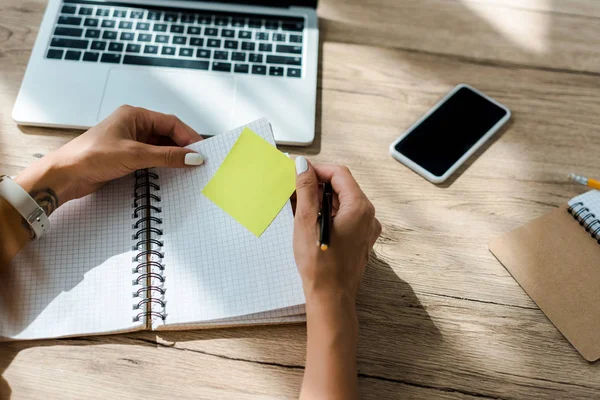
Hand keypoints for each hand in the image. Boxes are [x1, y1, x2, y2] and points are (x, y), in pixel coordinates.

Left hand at [15, 105, 203, 211]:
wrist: (65, 175)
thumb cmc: (91, 156)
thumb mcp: (135, 155)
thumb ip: (167, 156)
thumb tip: (193, 157)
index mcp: (135, 115)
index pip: (170, 123)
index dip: (188, 137)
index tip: (201, 151)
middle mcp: (133, 125)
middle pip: (167, 134)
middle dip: (183, 147)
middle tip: (198, 161)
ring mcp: (130, 141)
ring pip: (161, 146)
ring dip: (173, 156)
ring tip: (188, 168)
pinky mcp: (126, 156)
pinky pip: (152, 157)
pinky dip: (163, 164)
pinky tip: (171, 172)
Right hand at [294, 157, 380, 399]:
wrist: (331, 299)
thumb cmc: (319, 264)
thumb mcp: (307, 222)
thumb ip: (306, 190)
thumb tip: (303, 165)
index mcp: (359, 207)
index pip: (339, 174)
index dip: (317, 170)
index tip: (298, 172)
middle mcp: (368, 215)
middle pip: (342, 187)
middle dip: (318, 185)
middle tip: (294, 189)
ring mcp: (366, 229)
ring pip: (343, 203)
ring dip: (321, 200)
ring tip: (299, 206)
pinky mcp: (360, 240)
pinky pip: (345, 218)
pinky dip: (328, 214)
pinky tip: (311, 222)